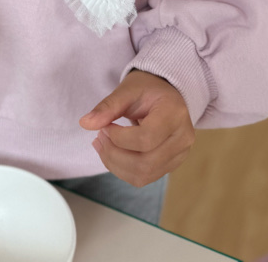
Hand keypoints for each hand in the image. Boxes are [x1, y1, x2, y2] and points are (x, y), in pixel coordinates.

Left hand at [79, 70, 194, 186]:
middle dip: (114, 154)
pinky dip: (123, 170)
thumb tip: (85, 123)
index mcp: (174, 114)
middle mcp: (182, 138)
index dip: (119, 138)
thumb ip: (108, 107)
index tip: (105, 126)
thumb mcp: (127, 90)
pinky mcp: (171, 165)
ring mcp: (179, 155)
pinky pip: (145, 177)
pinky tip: (112, 153)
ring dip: (116, 165)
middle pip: (145, 163)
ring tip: (102, 145)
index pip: (146, 138)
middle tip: (99, 137)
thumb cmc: (148, 88)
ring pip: (144, 175)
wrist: (166, 93)